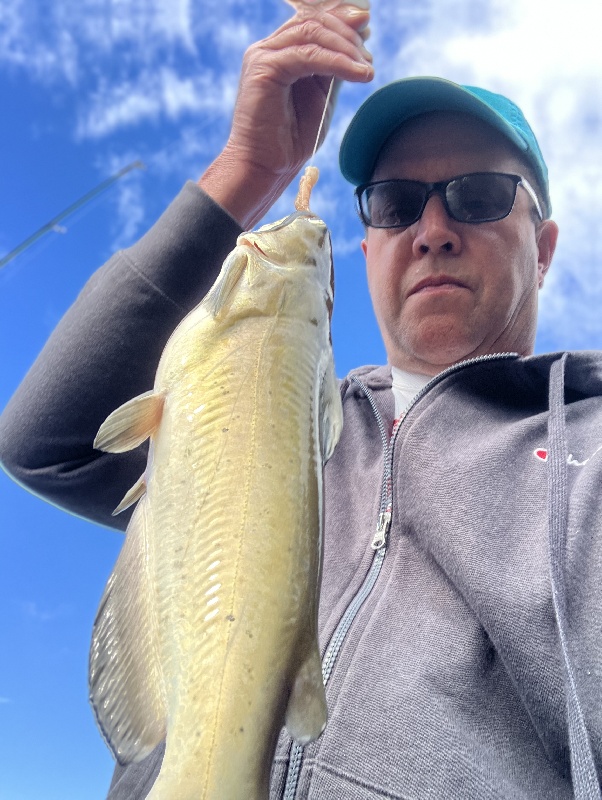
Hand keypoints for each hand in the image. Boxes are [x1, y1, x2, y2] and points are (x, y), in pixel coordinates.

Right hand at [200, 3, 372, 227]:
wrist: (265, 168)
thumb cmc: (290, 140)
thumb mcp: (320, 97)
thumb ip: (333, 70)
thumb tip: (358, 44)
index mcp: (279, 53)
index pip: (312, 22)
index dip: (341, 20)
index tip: (367, 28)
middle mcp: (268, 49)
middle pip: (313, 21)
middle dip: (347, 34)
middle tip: (369, 56)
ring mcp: (263, 56)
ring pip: (312, 34)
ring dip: (346, 48)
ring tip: (367, 68)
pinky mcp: (263, 69)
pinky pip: (308, 55)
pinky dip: (337, 62)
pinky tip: (357, 74)